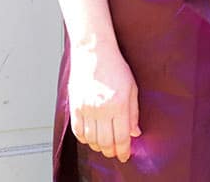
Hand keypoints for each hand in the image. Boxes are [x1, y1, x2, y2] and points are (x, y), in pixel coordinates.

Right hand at [66, 41, 140, 161]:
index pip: (121, 137)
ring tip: (105, 146)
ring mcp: (86, 108)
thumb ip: (133, 112)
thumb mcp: (132, 87)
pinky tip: (91, 138)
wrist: (93, 52)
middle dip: (111, 151)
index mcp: (119, 104)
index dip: (123, 150)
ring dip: (98, 147)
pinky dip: (85, 139)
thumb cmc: (114, 66)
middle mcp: (101, 108)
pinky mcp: (75, 107)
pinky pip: (78, 131)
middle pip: (105, 142)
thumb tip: (135, 132)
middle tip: (115, 152)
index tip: (125, 156)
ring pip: (91, 139)